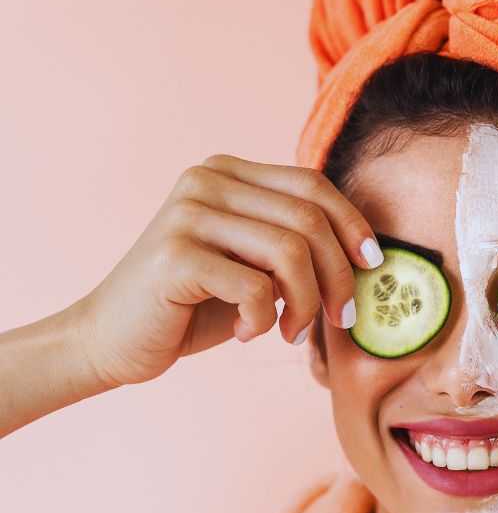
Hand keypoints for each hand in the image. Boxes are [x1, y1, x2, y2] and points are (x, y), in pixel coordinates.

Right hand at [73, 155, 383, 387]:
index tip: (371, 266)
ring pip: (290, 253)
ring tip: (291, 331)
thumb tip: (366, 253)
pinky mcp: (175, 255)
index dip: (353, 225)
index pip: (312, 185)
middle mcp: (206, 180)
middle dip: (337, 276)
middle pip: (309, 220)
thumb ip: (295, 245)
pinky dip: (264, 319)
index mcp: (228, 172)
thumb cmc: (194, 305)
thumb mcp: (254, 264)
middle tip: (338, 319)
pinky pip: (255, 287)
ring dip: (304, 304)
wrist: (111, 340)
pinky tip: (247, 332)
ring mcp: (187, 214)